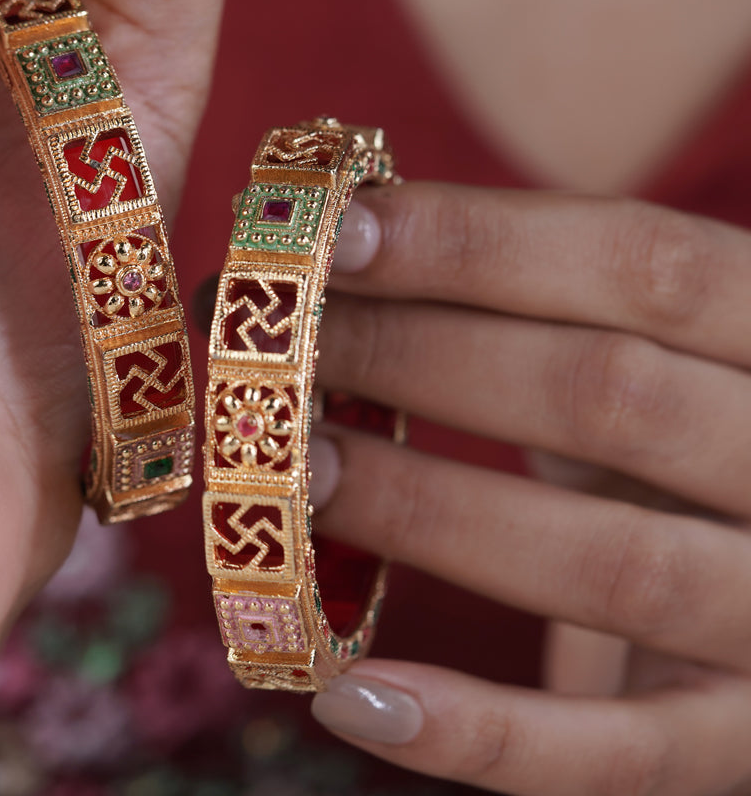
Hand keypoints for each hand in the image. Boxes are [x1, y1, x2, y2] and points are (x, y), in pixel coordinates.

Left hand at [309, 181, 750, 794]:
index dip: (474, 241)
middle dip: (418, 358)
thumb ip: (531, 311)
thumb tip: (334, 262)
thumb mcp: (650, 347)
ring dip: (428, 513)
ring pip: (609, 564)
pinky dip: (481, 735)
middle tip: (274, 351)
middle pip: (606, 394)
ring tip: (297, 476)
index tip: (328, 233)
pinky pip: (620, 757)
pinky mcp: (749, 737)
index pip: (637, 260)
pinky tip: (348, 698)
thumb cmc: (694, 427)